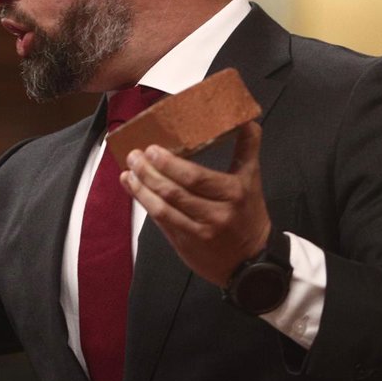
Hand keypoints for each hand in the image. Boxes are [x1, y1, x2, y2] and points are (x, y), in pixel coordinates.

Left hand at [119, 123, 270, 287]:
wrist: (250, 262)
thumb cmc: (249, 214)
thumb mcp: (252, 180)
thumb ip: (248, 148)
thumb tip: (245, 118)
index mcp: (232, 193)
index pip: (196, 177)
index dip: (170, 164)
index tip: (153, 149)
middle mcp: (215, 214)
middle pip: (175, 192)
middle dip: (150, 173)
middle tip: (135, 156)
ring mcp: (198, 232)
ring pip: (163, 209)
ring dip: (141, 189)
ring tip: (128, 171)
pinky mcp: (184, 244)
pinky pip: (160, 221)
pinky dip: (144, 203)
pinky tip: (133, 188)